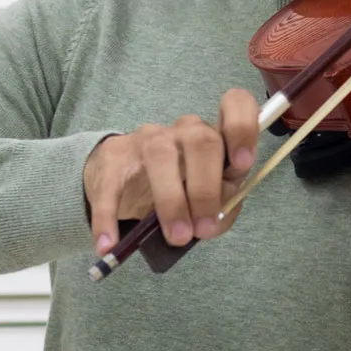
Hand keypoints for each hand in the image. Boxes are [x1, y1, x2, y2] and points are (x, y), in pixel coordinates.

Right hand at [83, 88, 258, 253]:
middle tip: (203, 230)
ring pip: (161, 157)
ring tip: (176, 237)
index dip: (242, 129)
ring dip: (172, 202)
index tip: (242, 163)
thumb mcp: (207, 196)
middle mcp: (184, 131)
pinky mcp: (113, 158)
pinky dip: (108, 218)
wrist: (122, 180)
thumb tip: (215, 219)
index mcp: (214, 137)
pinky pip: (110, 186)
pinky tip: (109, 244)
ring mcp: (148, 140)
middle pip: (202, 142)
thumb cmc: (178, 188)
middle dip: (206, 189)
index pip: (235, 106)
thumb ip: (221, 206)